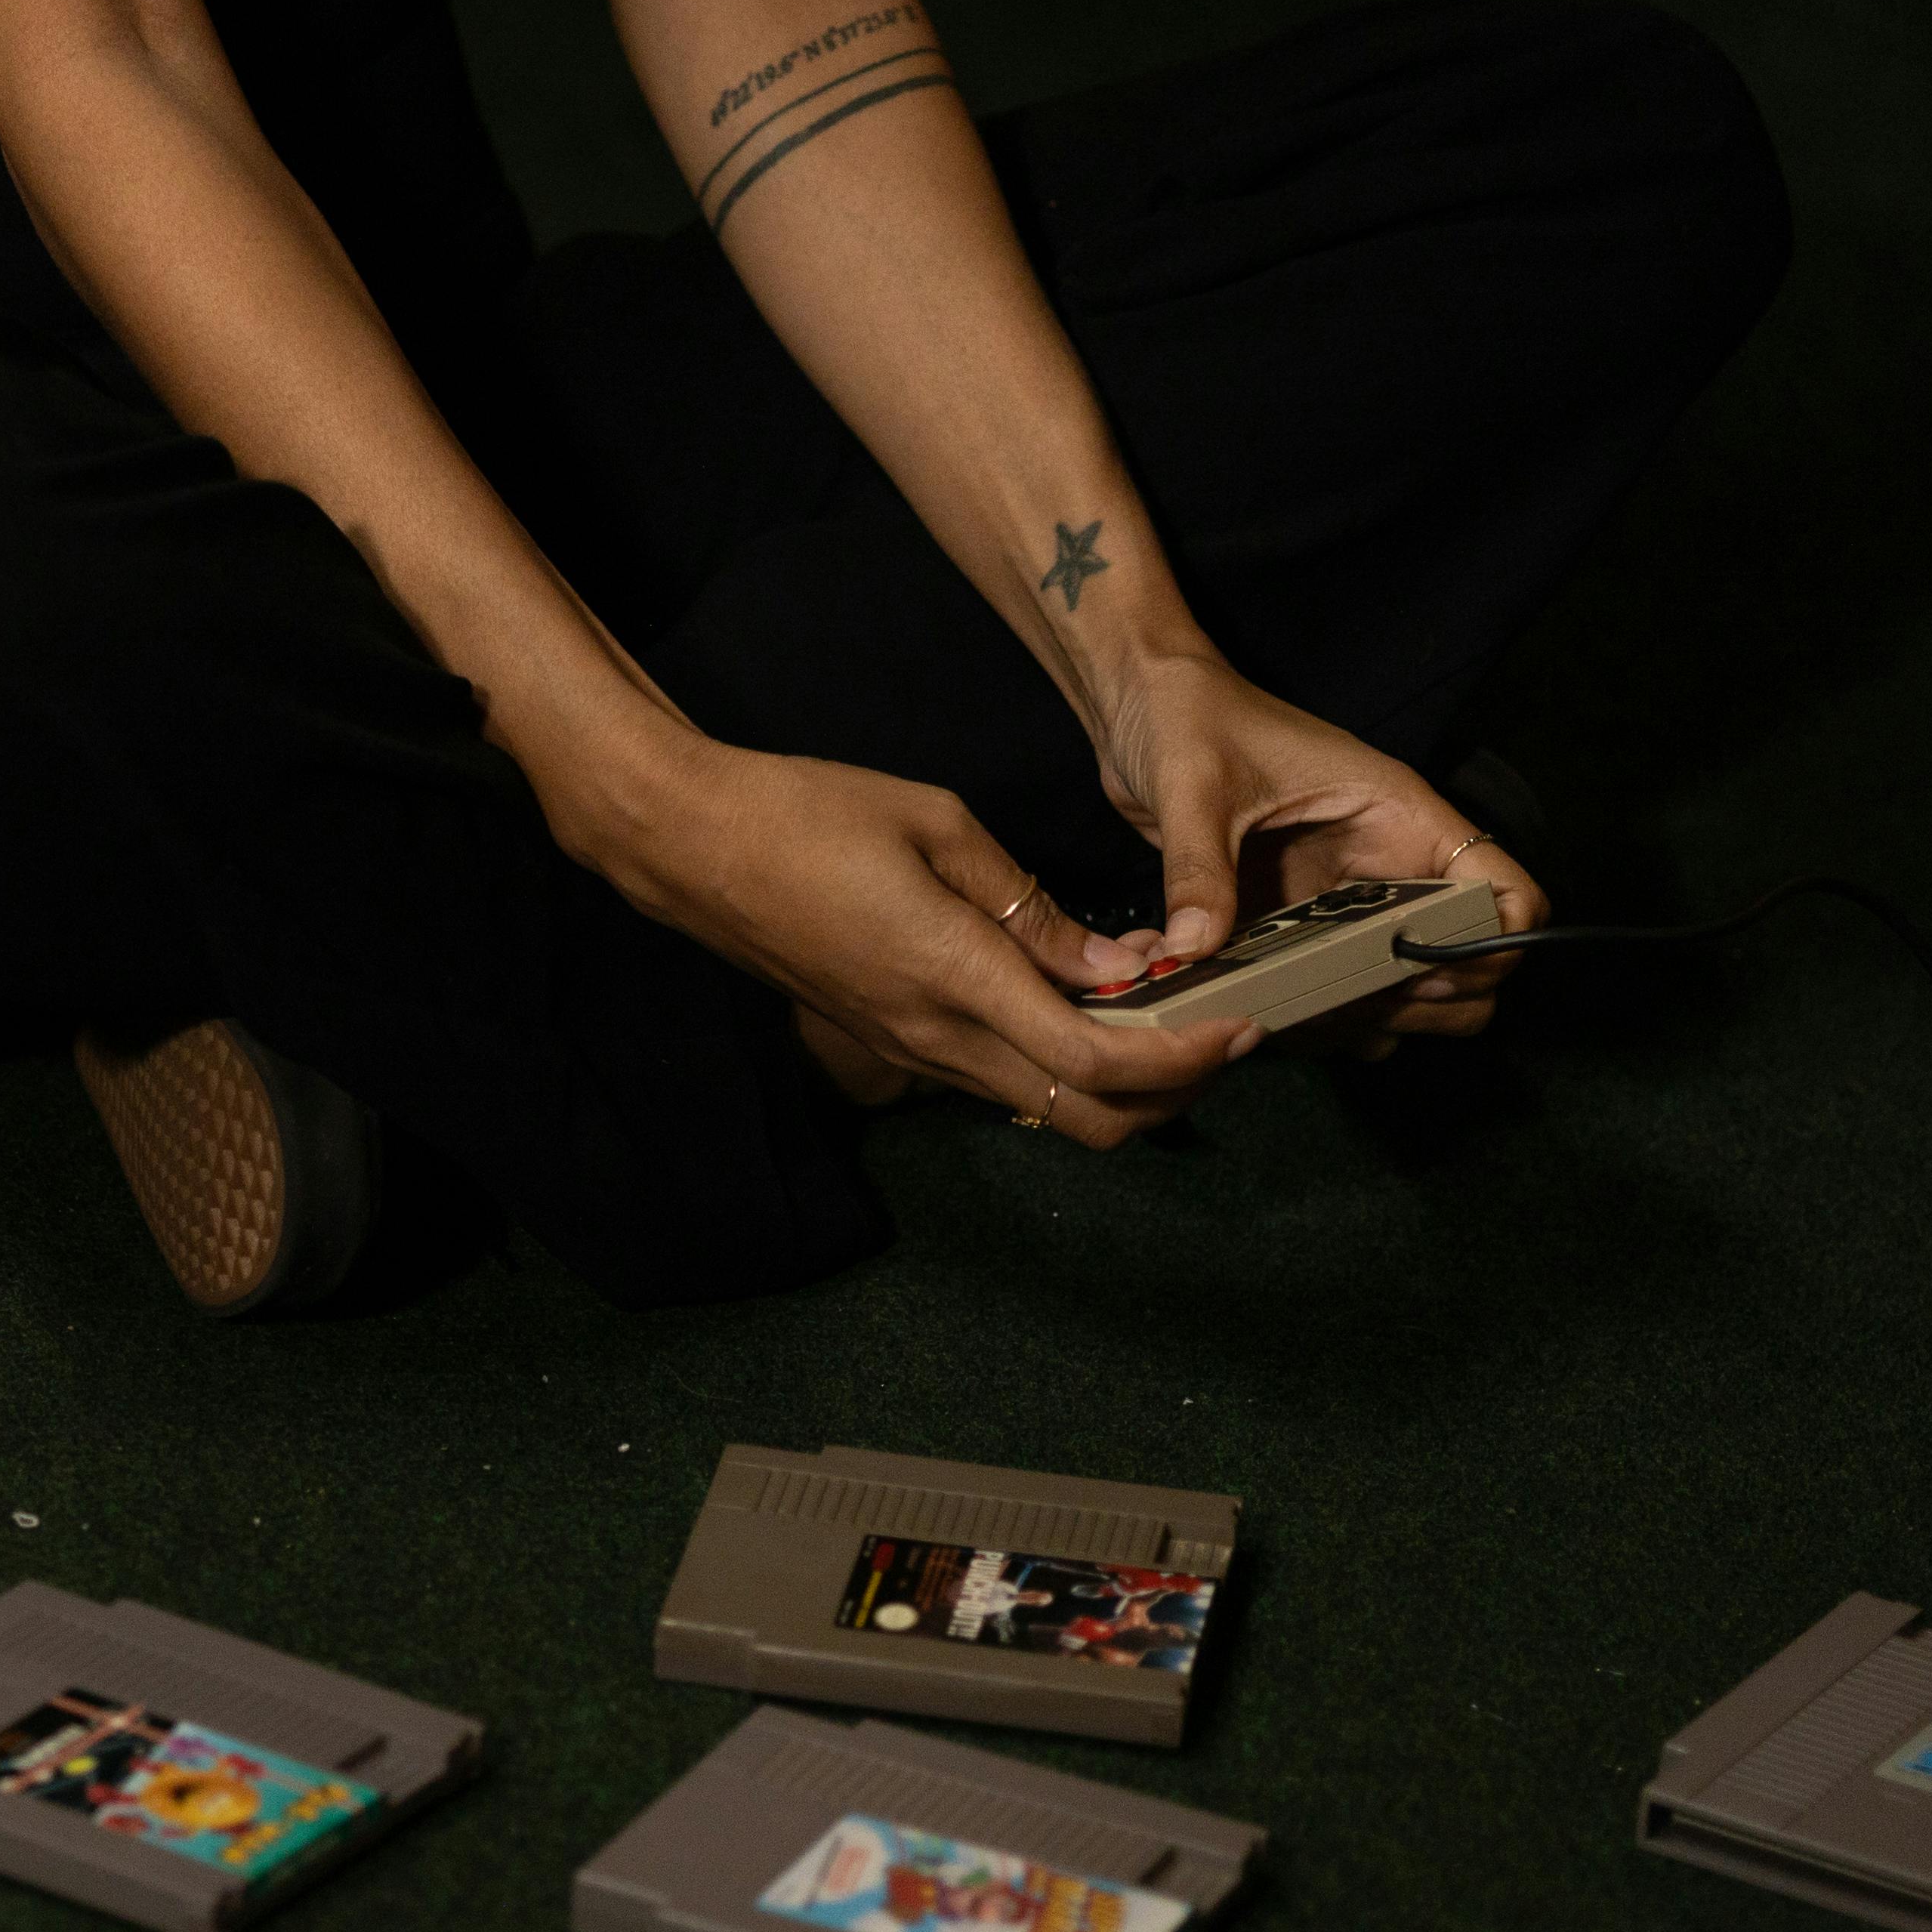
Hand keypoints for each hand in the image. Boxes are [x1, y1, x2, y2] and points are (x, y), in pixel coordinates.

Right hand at [552, 732, 1256, 1142]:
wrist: (689, 845)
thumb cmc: (806, 812)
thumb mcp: (938, 824)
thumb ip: (1030, 905)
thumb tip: (1112, 963)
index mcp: (956, 976)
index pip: (1098, 1060)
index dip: (1186, 1059)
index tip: (1242, 1025)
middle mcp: (937, 1037)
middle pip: (1087, 1120)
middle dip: (1173, 1095)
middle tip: (1219, 1030)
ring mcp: (912, 1051)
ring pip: (1046, 1112)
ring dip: (1120, 1084)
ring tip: (1162, 1012)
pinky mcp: (893, 1043)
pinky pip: (1000, 1083)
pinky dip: (1063, 1065)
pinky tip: (1081, 1004)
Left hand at [1087, 647, 1549, 1039]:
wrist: (1142, 705)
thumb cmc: (1187, 716)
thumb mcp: (1194, 788)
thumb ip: (1199, 871)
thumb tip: (1194, 950)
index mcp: (1397, 816)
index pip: (1502, 892)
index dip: (1487, 946)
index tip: (1426, 974)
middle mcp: (1384, 863)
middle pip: (1465, 960)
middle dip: (1431, 1001)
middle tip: (1361, 1009)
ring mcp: (1342, 899)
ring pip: (1401, 986)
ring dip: (1372, 1018)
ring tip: (1313, 1019)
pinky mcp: (1295, 923)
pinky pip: (1330, 988)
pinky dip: (1315, 1015)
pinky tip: (1271, 1014)